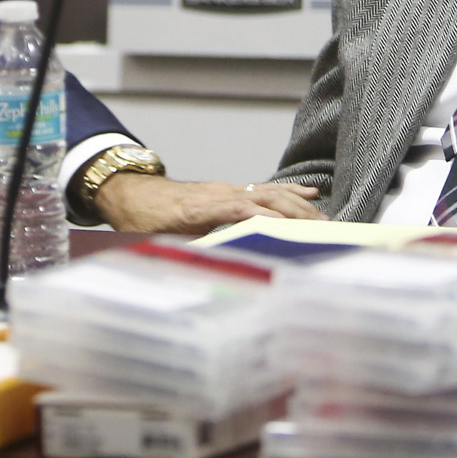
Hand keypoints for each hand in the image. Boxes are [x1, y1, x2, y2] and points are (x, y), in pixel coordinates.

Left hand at [93, 174, 324, 233]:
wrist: (130, 191)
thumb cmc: (140, 218)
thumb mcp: (154, 240)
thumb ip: (182, 251)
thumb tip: (207, 267)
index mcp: (199, 208)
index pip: (237, 210)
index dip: (263, 218)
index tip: (286, 228)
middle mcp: (218, 195)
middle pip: (263, 198)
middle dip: (295, 213)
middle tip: (324, 228)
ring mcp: (226, 190)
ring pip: (268, 192)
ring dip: (298, 205)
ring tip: (325, 219)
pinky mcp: (229, 191)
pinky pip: (264, 189)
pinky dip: (288, 191)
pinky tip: (310, 194)